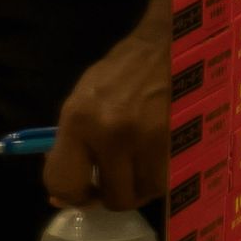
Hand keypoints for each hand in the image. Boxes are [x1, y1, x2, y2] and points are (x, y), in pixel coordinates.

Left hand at [43, 0, 174, 211]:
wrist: (168, 43)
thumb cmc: (121, 71)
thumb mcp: (82, 101)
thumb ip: (70, 146)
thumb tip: (60, 195)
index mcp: (80, 121)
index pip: (64, 183)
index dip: (71, 197)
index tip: (82, 192)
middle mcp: (112, 133)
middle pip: (111, 197)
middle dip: (110, 195)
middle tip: (114, 181)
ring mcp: (150, 137)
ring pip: (143, 193)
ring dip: (139, 188)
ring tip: (138, 169)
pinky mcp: (180, 138)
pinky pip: (167, 179)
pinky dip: (160, 177)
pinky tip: (158, 160)